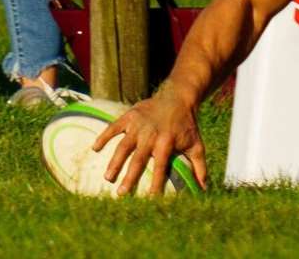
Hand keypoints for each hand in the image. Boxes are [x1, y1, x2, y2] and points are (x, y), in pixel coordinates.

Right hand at [93, 84, 208, 196]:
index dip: (156, 184)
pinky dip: (104, 136)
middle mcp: (152, 135)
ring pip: (124, 145)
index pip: (160, 168)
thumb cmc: (186, 126)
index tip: (150, 200)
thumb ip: (199, 166)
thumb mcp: (196, 144)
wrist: (178, 97)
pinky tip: (95, 148)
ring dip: (115, 162)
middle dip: (129, 177)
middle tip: (121, 193)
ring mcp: (139, 125)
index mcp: (167, 143)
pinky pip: (114, 127)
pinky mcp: (130, 116)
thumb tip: (204, 188)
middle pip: (138, 159)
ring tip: (108, 177)